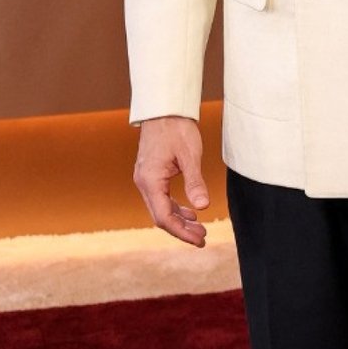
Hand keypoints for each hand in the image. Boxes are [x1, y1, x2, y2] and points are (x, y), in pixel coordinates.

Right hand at [133, 116, 210, 247]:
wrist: (164, 109)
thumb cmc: (176, 128)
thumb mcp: (190, 156)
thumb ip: (195, 182)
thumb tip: (202, 206)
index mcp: (150, 180)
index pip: (163, 216)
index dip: (181, 232)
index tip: (200, 239)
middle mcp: (144, 182)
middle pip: (160, 216)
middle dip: (182, 230)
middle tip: (203, 238)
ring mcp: (146, 179)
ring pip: (161, 208)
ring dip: (180, 220)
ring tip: (200, 229)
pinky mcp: (152, 174)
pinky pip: (162, 198)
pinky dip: (176, 207)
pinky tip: (191, 212)